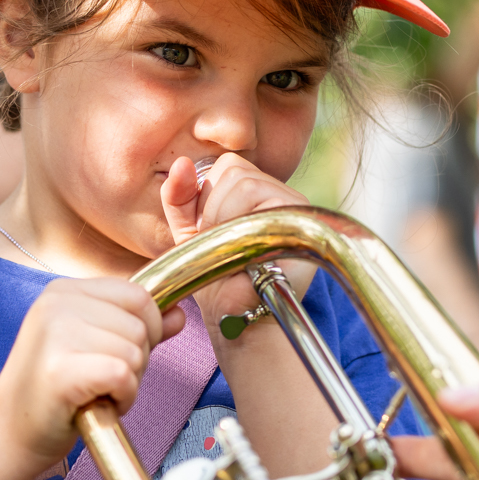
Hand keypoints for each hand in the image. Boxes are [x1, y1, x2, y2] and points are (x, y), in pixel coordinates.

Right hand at [0, 278, 185, 467]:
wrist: (10, 432)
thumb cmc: (55, 392)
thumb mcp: (96, 347)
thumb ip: (137, 328)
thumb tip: (179, 313)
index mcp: (64, 290)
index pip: (138, 294)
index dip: (147, 329)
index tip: (120, 354)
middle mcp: (56, 303)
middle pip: (140, 325)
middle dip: (137, 360)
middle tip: (101, 380)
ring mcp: (55, 333)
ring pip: (135, 352)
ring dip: (128, 383)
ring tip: (94, 392)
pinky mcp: (60, 369)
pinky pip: (124, 374)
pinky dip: (122, 397)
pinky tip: (96, 404)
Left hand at [159, 154, 315, 322]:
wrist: (235, 317)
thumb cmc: (216, 276)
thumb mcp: (188, 231)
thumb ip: (179, 197)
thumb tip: (180, 163)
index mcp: (258, 191)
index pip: (228, 165)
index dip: (207, 195)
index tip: (207, 230)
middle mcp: (281, 193)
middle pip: (235, 171)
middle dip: (213, 209)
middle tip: (218, 244)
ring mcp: (294, 205)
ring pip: (245, 184)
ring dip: (223, 218)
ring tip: (230, 249)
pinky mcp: (299, 220)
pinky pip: (259, 201)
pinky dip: (239, 226)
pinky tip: (243, 252)